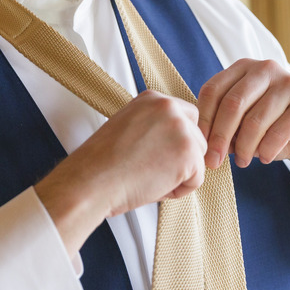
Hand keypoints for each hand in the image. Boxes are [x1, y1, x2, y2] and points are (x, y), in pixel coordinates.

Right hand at [35, 90, 206, 253]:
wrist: (91, 181)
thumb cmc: (101, 164)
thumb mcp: (127, 128)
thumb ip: (152, 126)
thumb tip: (170, 141)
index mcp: (152, 99)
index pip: (184, 117)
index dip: (174, 142)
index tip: (155, 154)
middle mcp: (169, 107)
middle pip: (197, 136)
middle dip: (181, 157)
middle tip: (153, 169)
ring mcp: (181, 128)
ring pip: (198, 158)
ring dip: (180, 174)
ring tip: (149, 178)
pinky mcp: (189, 153)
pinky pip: (197, 179)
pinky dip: (179, 190)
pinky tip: (154, 187)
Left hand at [196, 59, 289, 207]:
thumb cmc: (271, 128)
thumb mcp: (242, 124)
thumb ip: (223, 125)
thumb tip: (202, 144)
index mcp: (244, 68)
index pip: (213, 90)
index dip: (203, 120)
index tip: (200, 146)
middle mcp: (266, 68)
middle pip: (232, 103)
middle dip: (220, 136)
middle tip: (214, 161)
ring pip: (255, 119)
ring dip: (245, 147)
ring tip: (243, 162)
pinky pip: (279, 130)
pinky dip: (268, 149)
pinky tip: (265, 158)